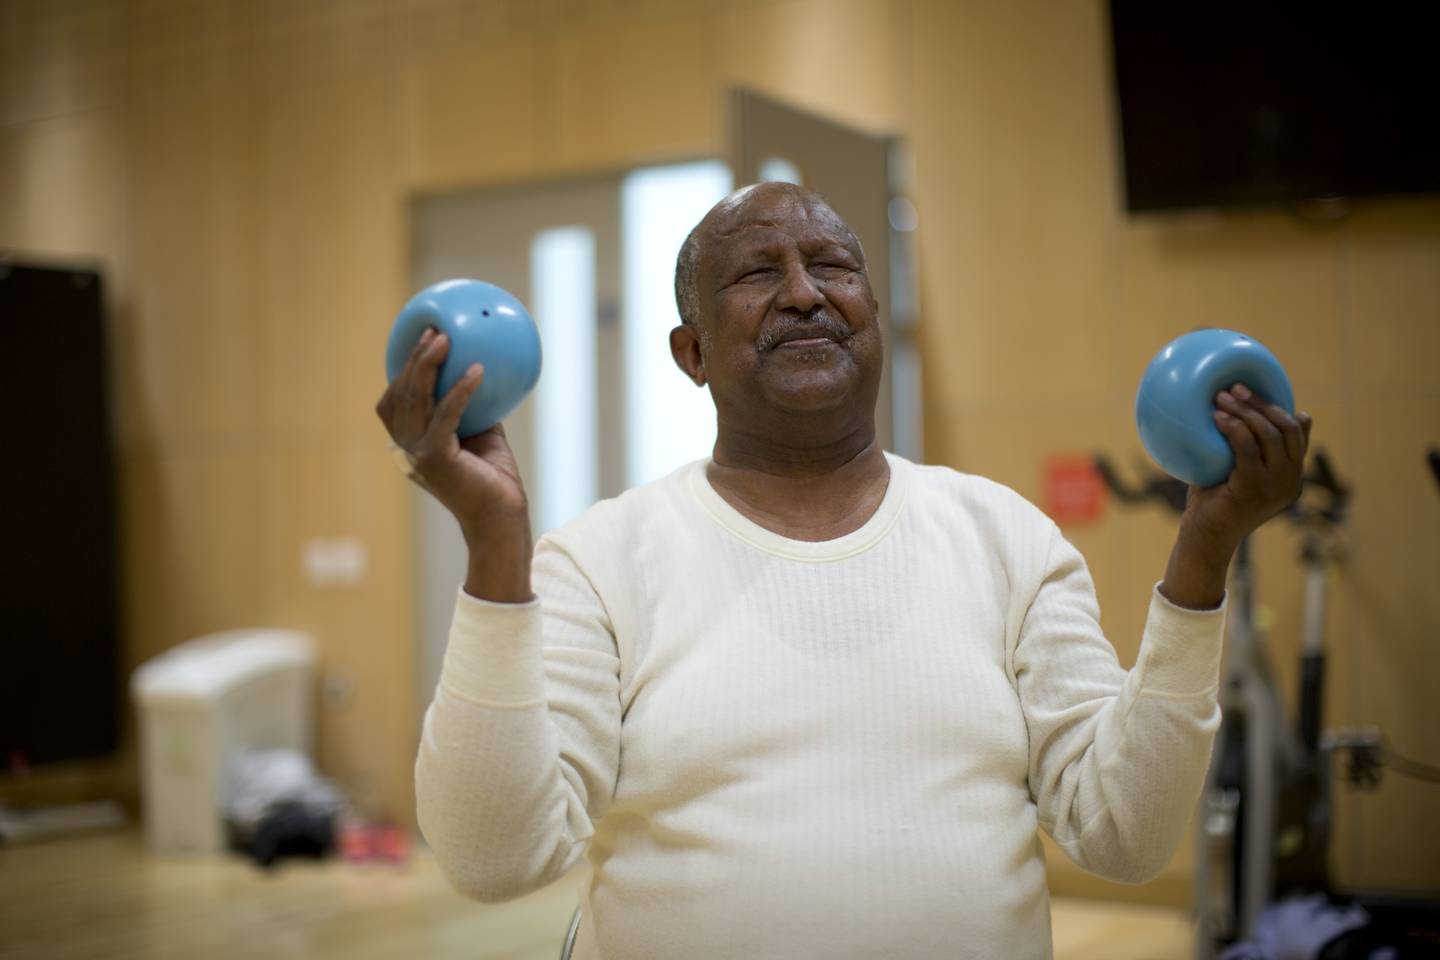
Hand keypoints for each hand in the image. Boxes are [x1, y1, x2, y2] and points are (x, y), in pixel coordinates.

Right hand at [375, 329, 533, 600]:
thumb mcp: (481, 433)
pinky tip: (477, 371)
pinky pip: (446, 416)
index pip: (394, 403)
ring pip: (416, 400)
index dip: (401, 371)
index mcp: (411, 444)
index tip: (422, 339)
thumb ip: (472, 406)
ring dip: (429, 366)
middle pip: (401, 395)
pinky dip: (460, 391)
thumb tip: (482, 367)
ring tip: (447, 340)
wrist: (501, 517)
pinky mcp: (436, 459)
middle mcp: (407, 449)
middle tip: (435, 332)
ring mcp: (417, 455)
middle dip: (414, 360)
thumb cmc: (494, 478)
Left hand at [1185, 382, 1312, 552]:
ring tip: (1221, 398)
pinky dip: (1234, 428)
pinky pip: (1248, 448)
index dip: (1283, 410)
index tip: (1257, 393)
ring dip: (1245, 411)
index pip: (1299, 436)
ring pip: (1271, 434)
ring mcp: (1276, 485)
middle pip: (1288, 429)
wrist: (1205, 538)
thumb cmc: (1213, 503)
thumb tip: (1231, 414)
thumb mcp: (1232, 471)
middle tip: (1235, 387)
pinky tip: (1217, 417)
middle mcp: (1290, 481)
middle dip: (1262, 403)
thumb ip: (1242, 448)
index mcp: (1291, 477)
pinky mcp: (1254, 488)